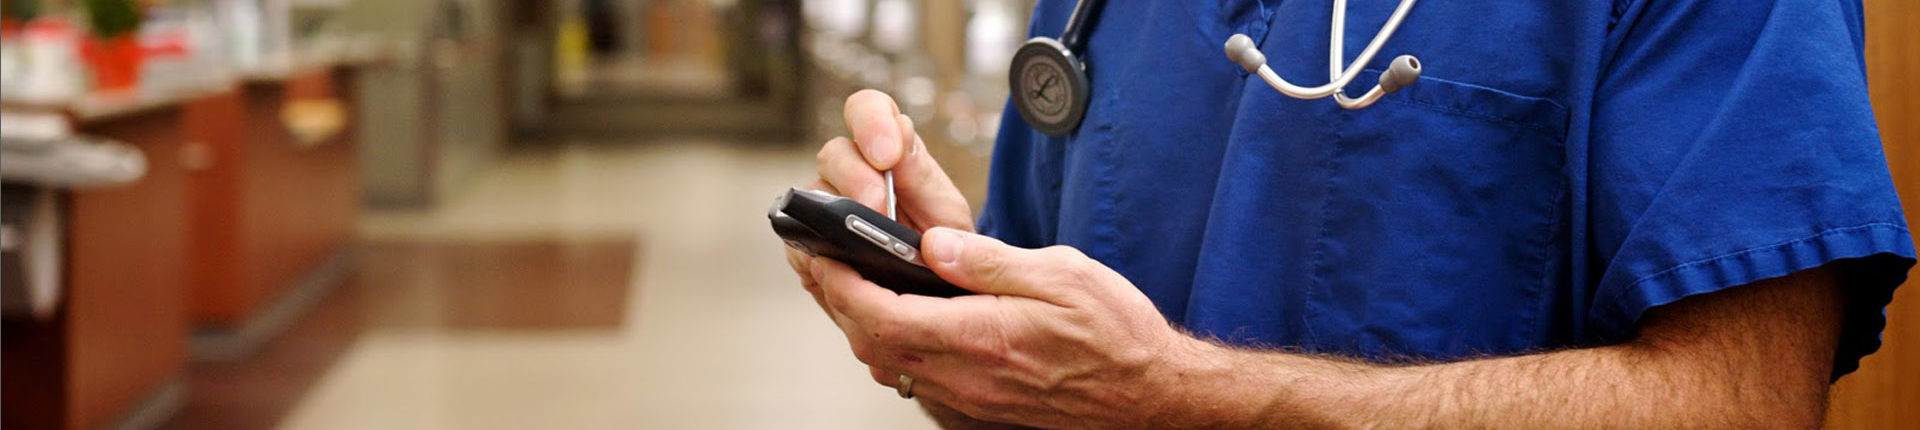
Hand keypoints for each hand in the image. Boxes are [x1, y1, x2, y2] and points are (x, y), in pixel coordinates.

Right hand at [785, 90, 974, 312]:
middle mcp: (851, 171)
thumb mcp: (948, 217)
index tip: (887, 155)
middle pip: (834, 153)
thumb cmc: (946, 250)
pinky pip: (795, 239)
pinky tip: (838, 264)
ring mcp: (824, 207)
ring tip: (861, 243)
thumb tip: (899, 147)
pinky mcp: (807, 243)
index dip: (872, 121)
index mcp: (889, 151)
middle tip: (877, 207)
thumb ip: (927, 181)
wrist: (934, 294)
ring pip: (811, 194)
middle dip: (856, 179)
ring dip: (833, 217)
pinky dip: (814, 251)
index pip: (868, 110)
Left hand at [813, 227, 1205, 428]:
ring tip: (845, 282)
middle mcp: (964, 376)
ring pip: (888, 362)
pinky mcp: (979, 403)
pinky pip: (915, 375)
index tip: (819, 252)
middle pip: (871, 343)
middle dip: (836, 300)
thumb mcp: (1061, 275)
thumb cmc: (1116, 334)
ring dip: (859, 324)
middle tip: (816, 260)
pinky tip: (895, 318)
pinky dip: (890, 343)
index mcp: (978, 338)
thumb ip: (989, 260)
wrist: (1152, 394)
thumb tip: (932, 243)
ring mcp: (969, 396)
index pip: (881, 314)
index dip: (840, 283)